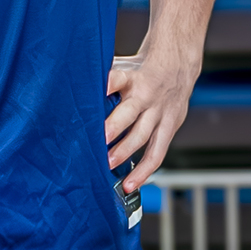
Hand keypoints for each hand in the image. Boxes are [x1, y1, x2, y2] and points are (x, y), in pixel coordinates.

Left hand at [104, 37, 200, 188]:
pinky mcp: (170, 126)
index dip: (108, 84)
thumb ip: (105, 79)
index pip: (119, 78)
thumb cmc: (142, 70)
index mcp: (133, 77)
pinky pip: (157, 153)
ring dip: (125, 152)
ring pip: (143, 136)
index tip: (96, 91)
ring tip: (108, 166)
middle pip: (130, 112)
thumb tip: (70, 86)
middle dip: (114, 127)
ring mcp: (160, 112)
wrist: (179, 65)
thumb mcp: (125, 66)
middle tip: (99, 141)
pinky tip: (131, 184)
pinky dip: (144, 171)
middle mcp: (147, 96)